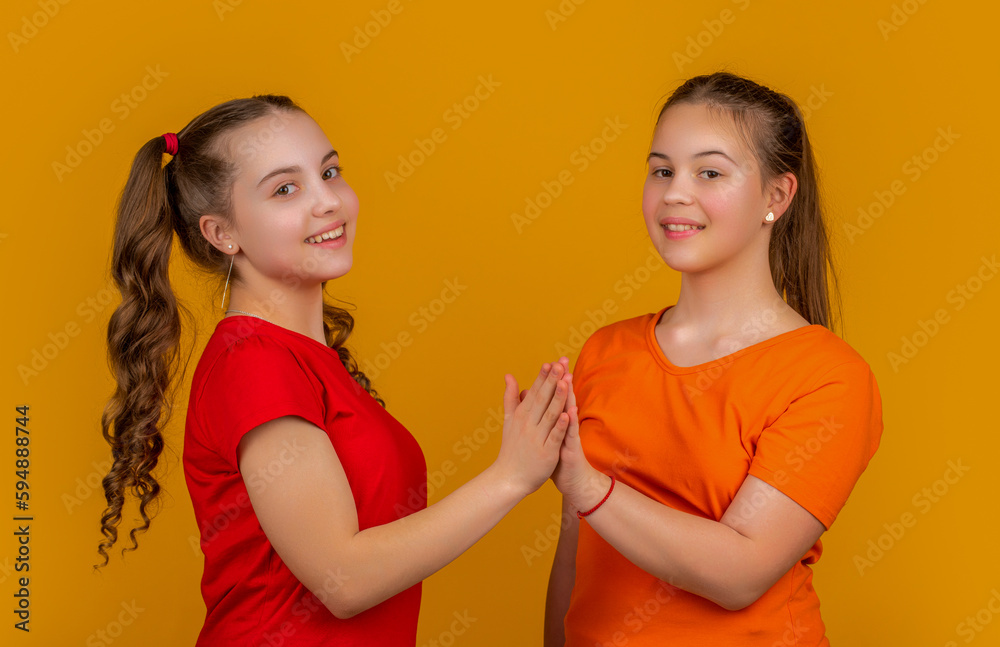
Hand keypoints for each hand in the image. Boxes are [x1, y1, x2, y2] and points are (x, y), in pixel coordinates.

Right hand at [494, 361, 571, 496]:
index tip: (551, 362)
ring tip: (565, 382)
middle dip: (552, 381)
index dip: (543, 377)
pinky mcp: (546, 452)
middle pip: (542, 399)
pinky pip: (555, 436)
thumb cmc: (511, 449)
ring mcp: (537, 438)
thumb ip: (510, 397)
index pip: (534, 392)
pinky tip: (568, 414)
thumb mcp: (509, 420)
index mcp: (521, 415)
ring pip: (550, 414)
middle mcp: (528, 424)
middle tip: (560, 364)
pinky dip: (561, 425)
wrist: (508, 478)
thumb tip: (509, 375)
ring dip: (558, 398)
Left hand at [551, 372, 607, 513]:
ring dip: (568, 396)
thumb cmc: (558, 458)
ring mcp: (570, 435)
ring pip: (569, 412)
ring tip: (566, 378)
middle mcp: (565, 425)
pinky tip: (571, 411)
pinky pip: (572, 433)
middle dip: (562, 380)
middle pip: (563, 399)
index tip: (549, 361)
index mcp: (555, 421)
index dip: (551, 380)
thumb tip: (532, 400)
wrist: (571, 481)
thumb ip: (540, 418)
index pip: (553, 397)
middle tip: (562, 361)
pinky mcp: (572, 447)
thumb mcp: (547, 436)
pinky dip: (571, 422)